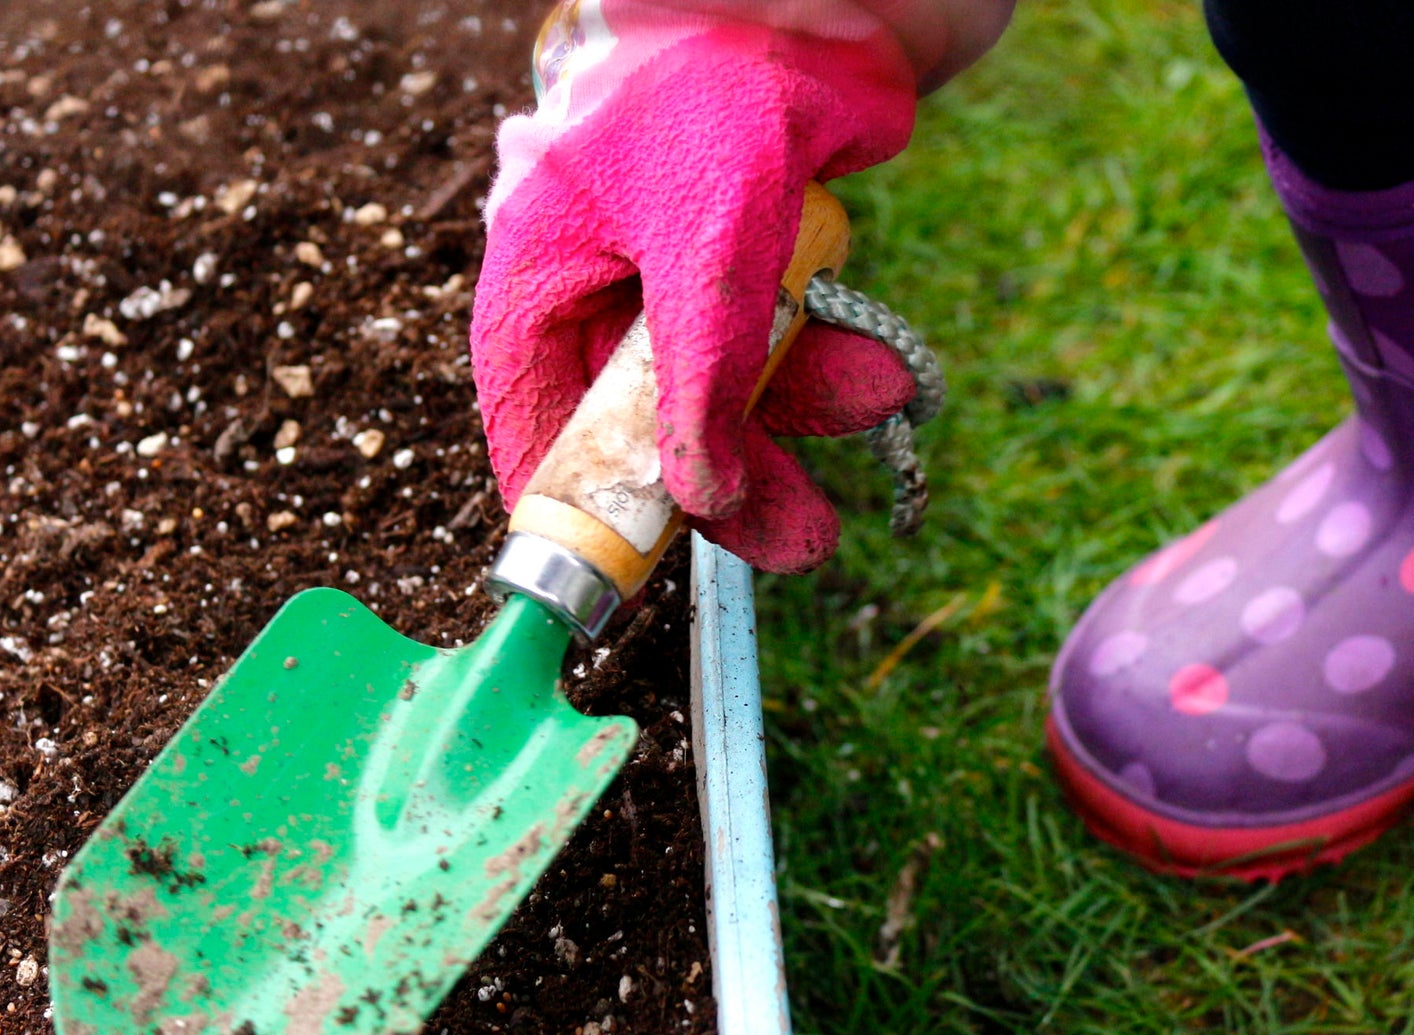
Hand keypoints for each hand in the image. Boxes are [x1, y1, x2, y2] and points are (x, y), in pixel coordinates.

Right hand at [471, 20, 919, 571]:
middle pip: (643, 412)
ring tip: (875, 405)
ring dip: (802, 411)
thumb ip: (698, 377)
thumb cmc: (728, 85)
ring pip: (727, 381)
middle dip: (725, 475)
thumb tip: (700, 499)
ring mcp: (680, 265)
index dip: (565, 490)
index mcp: (544, 258)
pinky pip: (782, 339)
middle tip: (793, 540)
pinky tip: (880, 370)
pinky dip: (829, 360)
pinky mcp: (754, 256)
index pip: (532, 400)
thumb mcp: (707, 244)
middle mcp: (604, 271)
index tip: (606, 570)